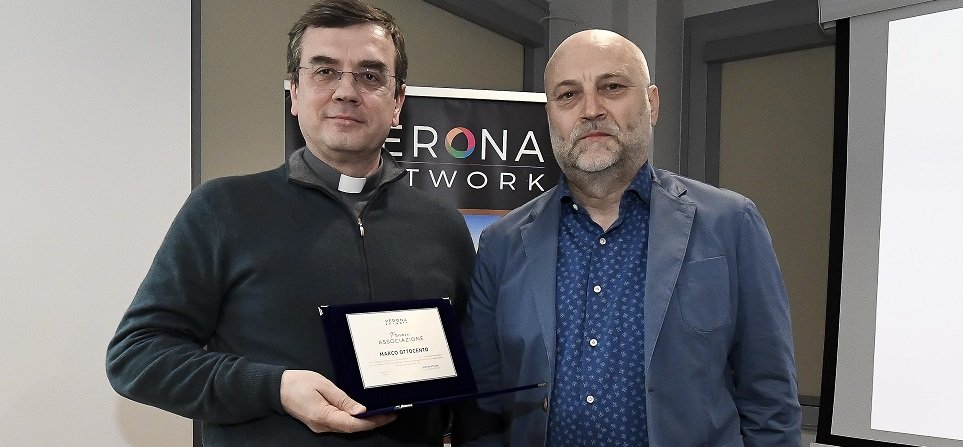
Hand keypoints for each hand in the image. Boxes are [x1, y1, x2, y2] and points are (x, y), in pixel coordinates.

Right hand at [280, 369, 395, 432]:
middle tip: (390, 413)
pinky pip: (340, 425)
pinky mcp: (320, 423)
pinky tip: (363, 414)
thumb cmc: (299, 383)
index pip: (353, 424)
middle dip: (373, 423)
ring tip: (381, 413)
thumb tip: (361, 411)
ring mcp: (320, 426)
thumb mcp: (324, 386)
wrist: (277, 388)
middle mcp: (323, 426)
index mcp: (323, 416)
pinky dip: (354, 421)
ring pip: (347, 428)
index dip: (372, 422)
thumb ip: (343, 400)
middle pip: (352, 428)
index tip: (388, 415)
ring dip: (365, 423)